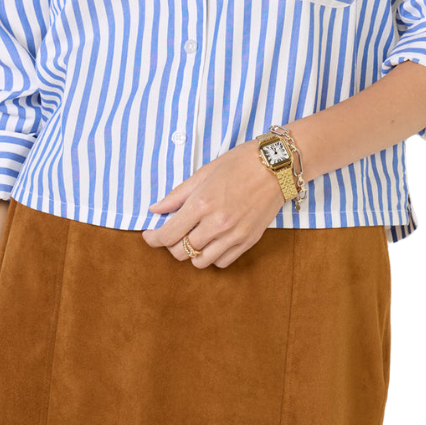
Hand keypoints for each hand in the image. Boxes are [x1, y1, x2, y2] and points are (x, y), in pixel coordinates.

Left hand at [141, 139, 286, 268]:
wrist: (276, 166)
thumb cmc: (240, 163)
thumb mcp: (204, 172)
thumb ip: (178, 195)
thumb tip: (155, 209)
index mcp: (202, 203)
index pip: (168, 234)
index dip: (152, 239)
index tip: (149, 235)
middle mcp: (216, 224)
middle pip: (180, 252)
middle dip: (170, 244)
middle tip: (172, 232)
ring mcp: (233, 235)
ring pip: (200, 262)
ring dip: (191, 252)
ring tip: (193, 237)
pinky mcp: (248, 241)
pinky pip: (222, 262)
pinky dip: (212, 256)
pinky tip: (212, 241)